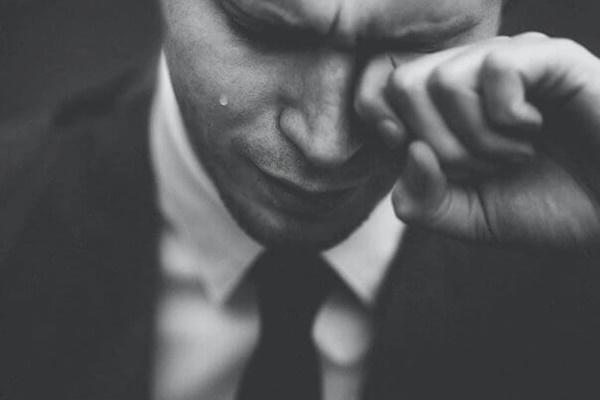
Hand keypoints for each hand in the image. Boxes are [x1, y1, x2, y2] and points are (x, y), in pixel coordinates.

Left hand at [355, 33, 599, 249]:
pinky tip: (533, 130)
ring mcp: (511, 62)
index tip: (415, 155)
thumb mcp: (467, 218)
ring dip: (475, 139)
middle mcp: (472, 76)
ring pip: (442, 80)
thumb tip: (407, 149)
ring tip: (515, 155)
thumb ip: (422, 200)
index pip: (379, 86)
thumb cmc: (546, 208)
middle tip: (481, 167)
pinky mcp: (551, 58)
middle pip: (404, 84)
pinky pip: (496, 67)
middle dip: (436, 144)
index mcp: (446, 107)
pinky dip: (506, 118)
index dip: (380, 122)